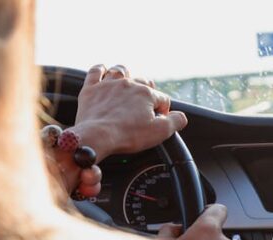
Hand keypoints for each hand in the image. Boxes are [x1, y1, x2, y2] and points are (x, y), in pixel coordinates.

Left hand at [73, 64, 187, 160]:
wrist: (97, 136)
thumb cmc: (128, 135)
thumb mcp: (160, 132)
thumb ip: (176, 122)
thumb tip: (181, 117)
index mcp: (146, 94)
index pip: (162, 99)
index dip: (163, 111)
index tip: (158, 121)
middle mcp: (128, 84)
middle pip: (143, 82)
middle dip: (148, 91)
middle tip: (145, 105)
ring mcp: (108, 85)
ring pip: (121, 71)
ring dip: (127, 75)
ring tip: (128, 83)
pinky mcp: (91, 89)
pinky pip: (95, 71)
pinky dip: (101, 69)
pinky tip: (103, 70)